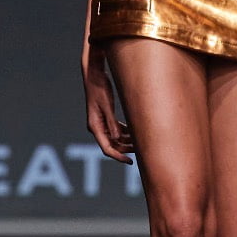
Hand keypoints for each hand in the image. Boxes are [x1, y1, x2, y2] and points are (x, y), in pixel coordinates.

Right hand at [82, 47, 133, 162]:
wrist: (94, 74)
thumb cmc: (100, 88)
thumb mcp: (107, 105)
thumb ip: (112, 122)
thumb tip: (117, 138)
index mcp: (95, 126)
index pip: (107, 148)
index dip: (119, 157)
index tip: (130, 162)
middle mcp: (97, 126)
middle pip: (112, 144)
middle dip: (126, 149)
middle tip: (141, 150)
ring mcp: (101, 122)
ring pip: (115, 137)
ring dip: (127, 140)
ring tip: (142, 139)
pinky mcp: (105, 116)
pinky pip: (116, 129)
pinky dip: (125, 131)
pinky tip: (136, 130)